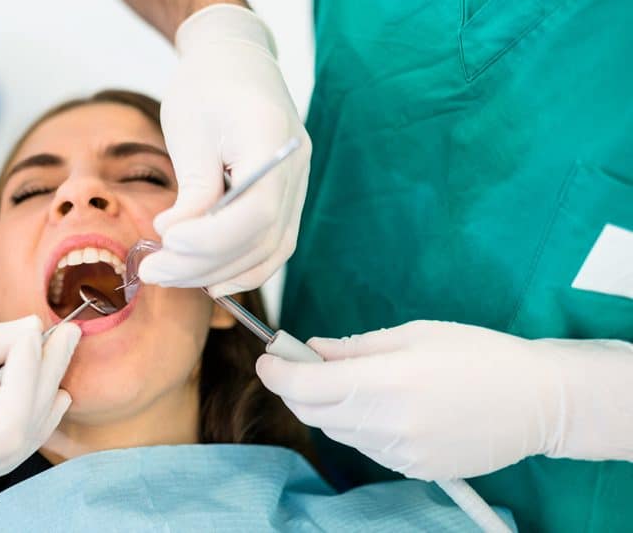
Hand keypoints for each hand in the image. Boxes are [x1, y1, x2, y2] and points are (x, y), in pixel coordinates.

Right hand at [0, 316, 79, 508]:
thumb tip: (27, 329)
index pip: (4, 427)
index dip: (30, 376)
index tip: (36, 329)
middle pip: (15, 440)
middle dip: (45, 382)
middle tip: (67, 333)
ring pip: (9, 450)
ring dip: (38, 399)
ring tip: (60, 356)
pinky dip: (18, 418)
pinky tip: (41, 391)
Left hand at [138, 4, 310, 297]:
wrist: (235, 59)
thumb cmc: (206, 85)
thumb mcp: (189, 129)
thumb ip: (192, 189)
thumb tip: (175, 240)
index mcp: (272, 139)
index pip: (256, 210)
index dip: (212, 237)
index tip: (167, 241)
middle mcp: (294, 167)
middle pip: (260, 237)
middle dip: (204, 263)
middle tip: (153, 270)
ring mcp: (297, 184)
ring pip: (270, 249)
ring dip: (219, 271)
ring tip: (169, 275)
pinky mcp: (286, 196)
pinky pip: (274, 244)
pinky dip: (244, 267)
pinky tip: (208, 280)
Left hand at [256, 320, 632, 479]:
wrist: (537, 401)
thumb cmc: (478, 354)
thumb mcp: (415, 334)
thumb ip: (355, 347)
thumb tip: (311, 351)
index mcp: (388, 380)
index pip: (306, 386)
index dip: (276, 373)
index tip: (266, 360)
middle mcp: (389, 422)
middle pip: (312, 413)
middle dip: (294, 389)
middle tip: (296, 365)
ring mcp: (401, 452)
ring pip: (337, 431)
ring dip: (326, 407)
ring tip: (346, 381)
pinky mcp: (414, 470)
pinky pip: (366, 447)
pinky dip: (357, 425)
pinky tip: (378, 405)